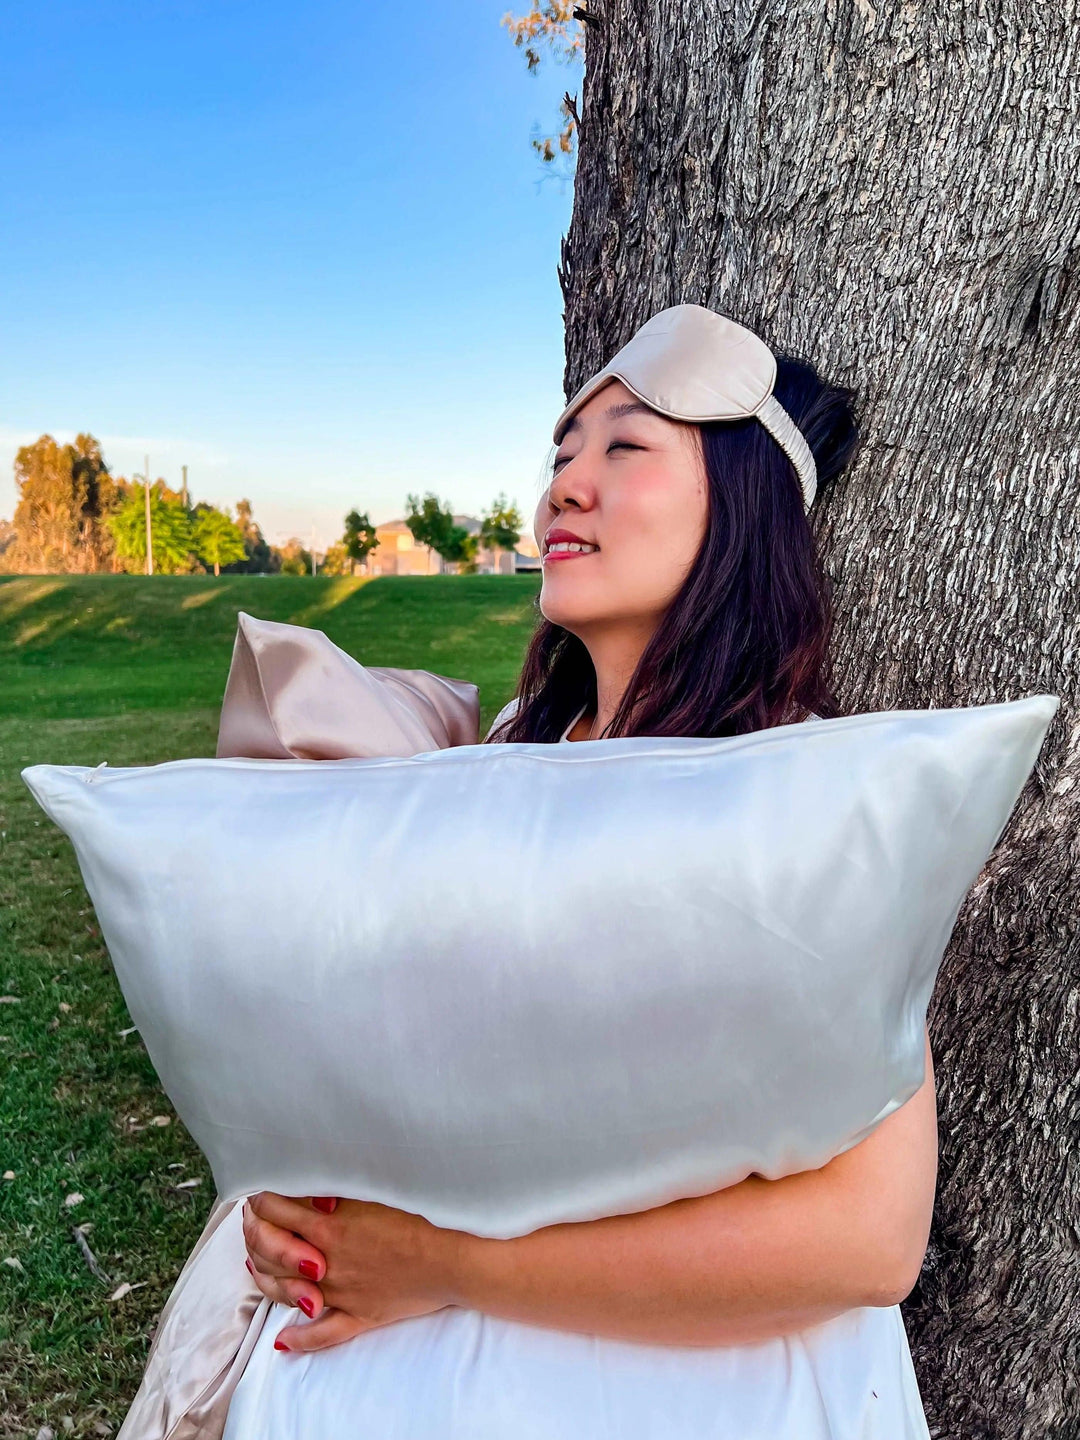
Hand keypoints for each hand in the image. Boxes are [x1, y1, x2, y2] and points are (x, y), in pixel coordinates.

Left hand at [242, 1192, 463, 1353]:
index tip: (258, 1192)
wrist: (454, 1255)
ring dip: (265, 1279)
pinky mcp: (360, 1315)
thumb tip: (307, 1183)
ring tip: (256, 1267)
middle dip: (255, 1235)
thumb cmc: (420, 1214)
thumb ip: (336, 1187)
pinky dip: (300, 1339)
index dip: (261, 1200)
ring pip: (286, 1292)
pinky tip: (283, 1339)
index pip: (276, 1212)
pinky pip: (323, 1334)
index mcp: (328, 1226)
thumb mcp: (373, 1189)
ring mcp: (341, 1293)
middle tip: (251, 1223)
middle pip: (271, 1252)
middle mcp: (327, 1262)